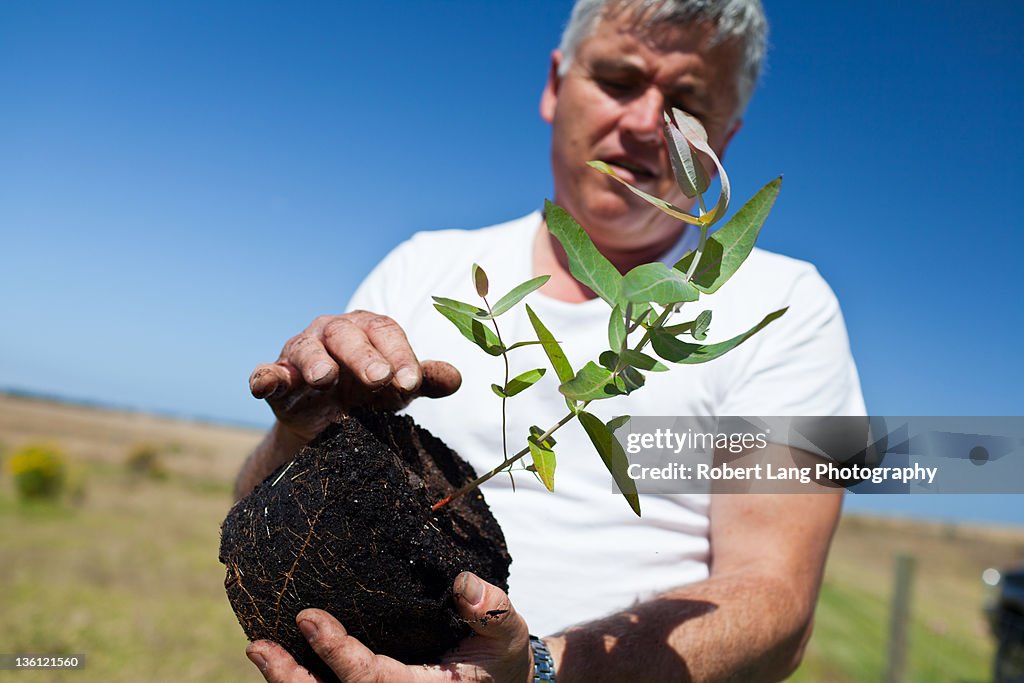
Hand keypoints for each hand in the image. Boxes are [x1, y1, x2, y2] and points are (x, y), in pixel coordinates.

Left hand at [245, 572, 533, 682]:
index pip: (375, 680)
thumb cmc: (500, 653)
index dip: (338, 654)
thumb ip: (491, 609)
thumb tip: (462, 583)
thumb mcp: (507, 630)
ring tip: (259, 650)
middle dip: (294, 681)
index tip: (308, 618)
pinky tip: (276, 661)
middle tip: (259, 646)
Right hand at [249, 311, 461, 440]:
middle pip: (347, 337)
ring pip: (306, 350)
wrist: (330, 426)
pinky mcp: (277, 380)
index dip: (401, 356)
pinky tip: (264, 384)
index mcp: (367, 329)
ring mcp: (301, 354)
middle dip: (364, 357)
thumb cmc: (369, 394)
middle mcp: (332, 333)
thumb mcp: (399, 388)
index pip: (386, 333)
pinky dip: (264, 376)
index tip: (413, 383)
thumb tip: (457, 379)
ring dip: (315, 362)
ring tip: (325, 379)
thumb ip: (425, 380)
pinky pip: (266, 373)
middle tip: (380, 378)